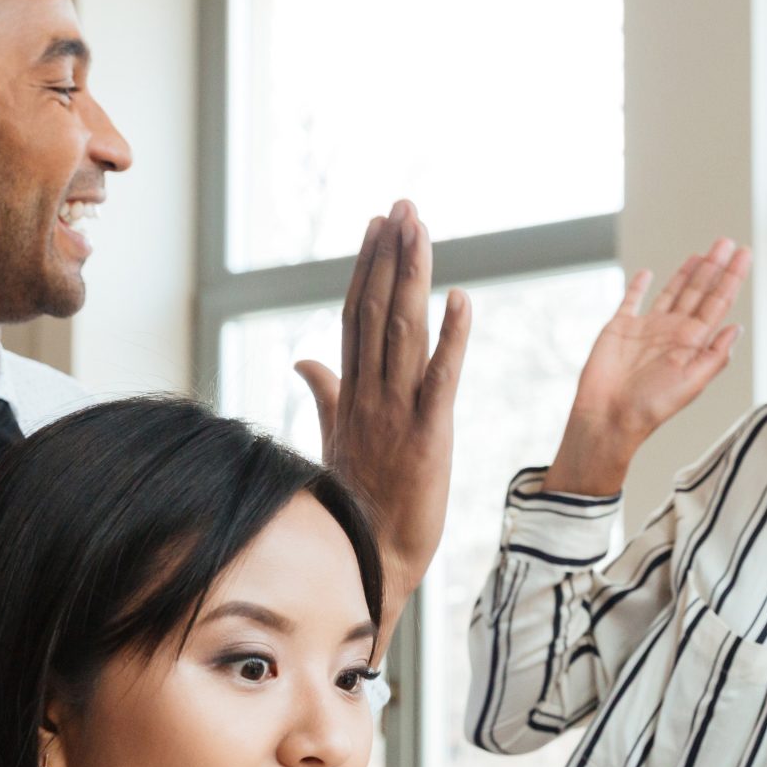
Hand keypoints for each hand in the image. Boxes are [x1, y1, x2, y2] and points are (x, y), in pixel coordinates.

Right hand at [295, 200, 470, 630]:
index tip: (377, 226)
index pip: (356, 316)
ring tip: (420, 229)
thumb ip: (324, 394)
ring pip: (402, 331)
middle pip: (376, 311)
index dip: (367, 268)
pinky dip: (451, 339)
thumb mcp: (336, 439)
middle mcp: (368, 395)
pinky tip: (461, 300)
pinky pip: (440, 380)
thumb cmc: (355, 504)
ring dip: (412, 277)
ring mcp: (395, 413)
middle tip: (403, 207)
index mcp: (351, 393)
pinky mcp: (428, 437)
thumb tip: (304, 361)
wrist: (369, 560)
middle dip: (390, 256)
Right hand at [545, 239, 750, 496]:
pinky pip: (631, 301)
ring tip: (703, 253)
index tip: (744, 253)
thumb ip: (715, 355)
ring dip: (687, 273)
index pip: (718, 302)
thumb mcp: (692, 382)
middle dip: (714, 267)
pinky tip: (648, 274)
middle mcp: (673, 332)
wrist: (609, 415)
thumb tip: (737, 327)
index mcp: (693, 342)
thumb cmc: (651, 406)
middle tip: (726, 242)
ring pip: (672, 292)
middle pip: (699, 291)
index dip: (732, 277)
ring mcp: (647, 328)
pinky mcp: (620, 327)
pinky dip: (639, 286)